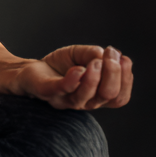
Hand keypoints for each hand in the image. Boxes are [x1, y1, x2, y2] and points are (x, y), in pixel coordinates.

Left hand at [15, 44, 132, 109]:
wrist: (28, 70)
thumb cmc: (59, 66)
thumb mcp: (80, 55)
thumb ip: (94, 54)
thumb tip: (107, 54)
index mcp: (96, 96)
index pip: (119, 97)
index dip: (126, 80)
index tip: (124, 59)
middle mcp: (84, 102)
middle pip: (108, 96)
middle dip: (114, 74)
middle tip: (111, 55)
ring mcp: (65, 99)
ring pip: (87, 96)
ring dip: (96, 77)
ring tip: (97, 61)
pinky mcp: (47, 92)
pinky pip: (62, 89)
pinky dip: (72, 80)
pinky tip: (79, 69)